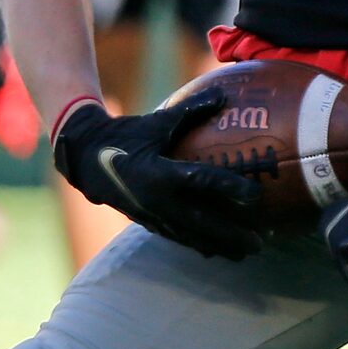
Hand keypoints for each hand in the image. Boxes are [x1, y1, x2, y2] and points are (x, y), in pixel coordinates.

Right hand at [53, 95, 265, 259]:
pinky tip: (217, 252)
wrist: (87, 159)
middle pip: (203, 223)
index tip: (257, 196)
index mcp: (160, 172)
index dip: (231, 188)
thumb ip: (191, 110)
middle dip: (232, 235)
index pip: (203, 182)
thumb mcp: (157, 121)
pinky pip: (179, 238)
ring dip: (220, 246)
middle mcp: (157, 200)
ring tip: (246, 253)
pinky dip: (199, 245)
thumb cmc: (126, 135)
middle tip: (260, 243)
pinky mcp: (148, 222)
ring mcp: (152, 215)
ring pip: (192, 237)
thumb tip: (223, 95)